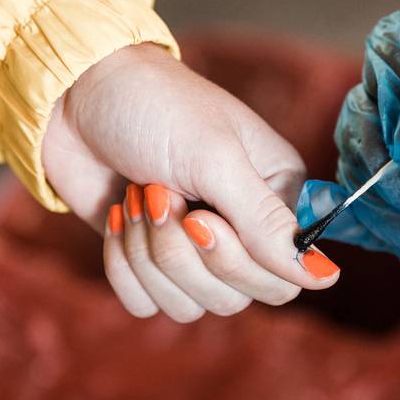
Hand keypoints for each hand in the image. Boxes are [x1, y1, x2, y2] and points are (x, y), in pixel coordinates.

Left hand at [43, 43, 339, 320]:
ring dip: (148, 254)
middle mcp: (242, 230)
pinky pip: (145, 304)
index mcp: (277, 198)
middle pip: (234, 298)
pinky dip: (122, 265)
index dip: (239, 261)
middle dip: (183, 254)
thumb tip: (324, 278)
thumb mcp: (216, 158)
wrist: (74, 93)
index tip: (201, 216)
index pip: (284, 278)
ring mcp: (193, 250)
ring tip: (138, 195)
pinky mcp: (147, 261)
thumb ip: (267, 223)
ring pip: (187, 306)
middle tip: (160, 194)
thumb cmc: (154, 107)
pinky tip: (118, 216)